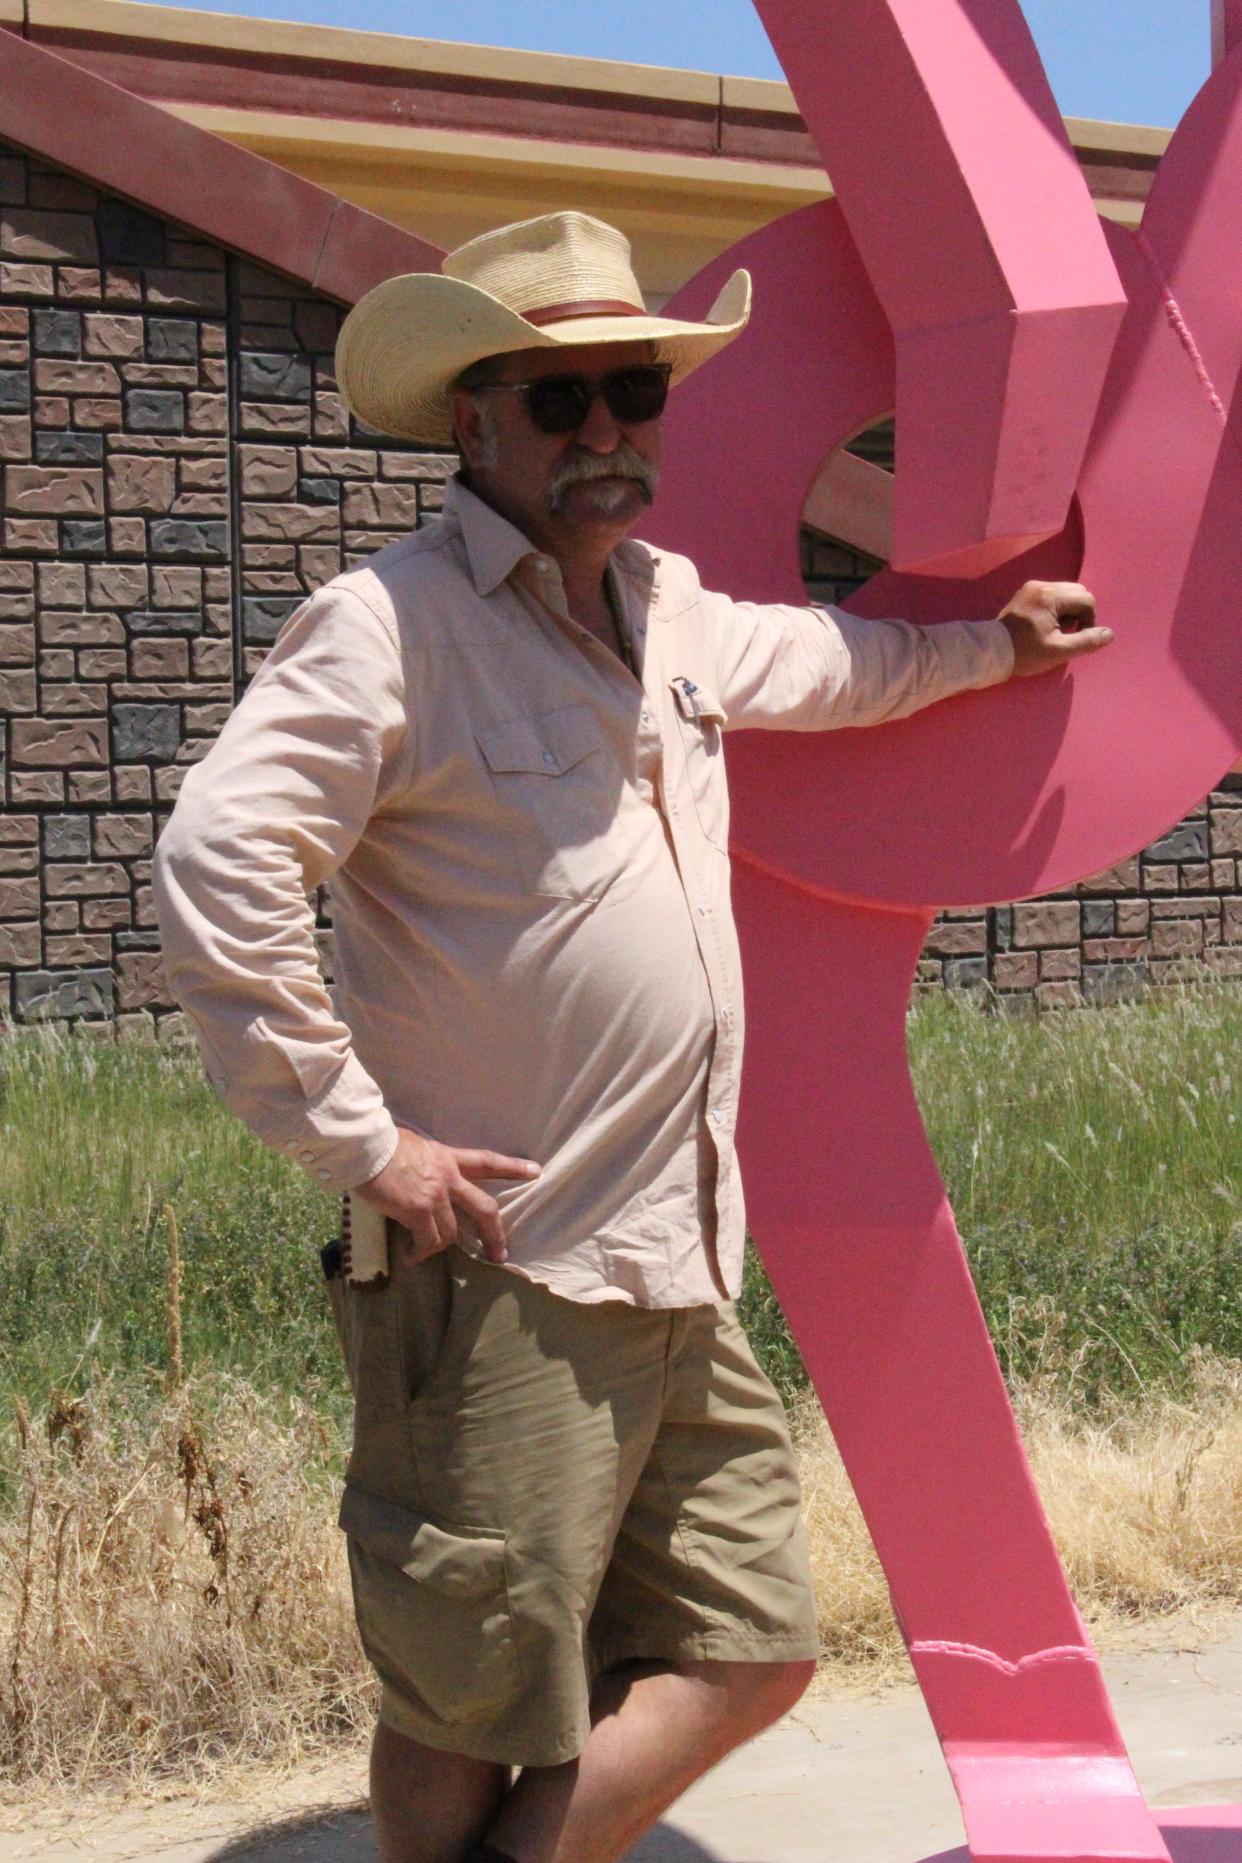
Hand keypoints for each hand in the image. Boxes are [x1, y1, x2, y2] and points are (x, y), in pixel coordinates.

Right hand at [355, 1126, 540, 1264]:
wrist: (364, 1147)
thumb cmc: (380, 1144)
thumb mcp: (413, 1146)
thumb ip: (426, 1163)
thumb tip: (420, 1176)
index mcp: (447, 1157)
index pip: (487, 1160)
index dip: (512, 1167)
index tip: (536, 1171)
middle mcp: (448, 1176)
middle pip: (484, 1207)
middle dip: (495, 1233)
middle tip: (501, 1254)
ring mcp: (436, 1194)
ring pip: (451, 1232)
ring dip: (439, 1246)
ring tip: (423, 1251)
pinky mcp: (418, 1210)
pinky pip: (428, 1241)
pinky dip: (421, 1252)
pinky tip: (411, 1256)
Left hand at [998, 580, 1112, 675]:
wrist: (991, 652)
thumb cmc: (1025, 653)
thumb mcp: (1059, 651)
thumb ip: (1086, 641)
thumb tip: (1109, 634)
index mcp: (1050, 596)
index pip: (1086, 600)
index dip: (1089, 620)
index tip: (1077, 637)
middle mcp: (1041, 586)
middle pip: (1077, 592)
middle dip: (1080, 613)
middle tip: (1066, 633)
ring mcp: (1031, 588)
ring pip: (1066, 592)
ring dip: (1069, 610)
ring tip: (1056, 630)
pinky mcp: (1025, 593)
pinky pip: (1052, 595)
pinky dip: (1057, 608)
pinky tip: (1046, 625)